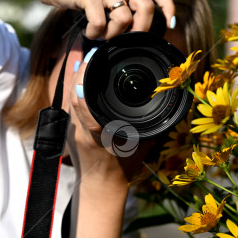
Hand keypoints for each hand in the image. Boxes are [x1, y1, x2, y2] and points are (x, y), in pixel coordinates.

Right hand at [39, 0, 175, 39]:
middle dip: (141, 29)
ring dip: (113, 34)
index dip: (168, 6)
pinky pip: (101, 23)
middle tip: (128, 40)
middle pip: (146, 7)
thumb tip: (129, 31)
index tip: (170, 23)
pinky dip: (95, 33)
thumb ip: (117, 3)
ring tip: (100, 35)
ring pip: (124, 18)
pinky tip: (87, 32)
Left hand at [66, 51, 154, 186]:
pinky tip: (79, 71)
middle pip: (72, 94)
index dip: (84, 79)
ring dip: (75, 75)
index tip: (92, 57)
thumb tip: (169, 104)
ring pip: (68, 95)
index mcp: (97, 134)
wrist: (100, 187)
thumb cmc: (123, 167)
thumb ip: (153, 126)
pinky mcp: (67, 128)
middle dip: (80, 69)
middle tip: (91, 50)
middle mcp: (80, 129)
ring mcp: (71, 129)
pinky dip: (73, 84)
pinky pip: (68, 101)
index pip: (83, 102)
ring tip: (86, 56)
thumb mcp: (142, 146)